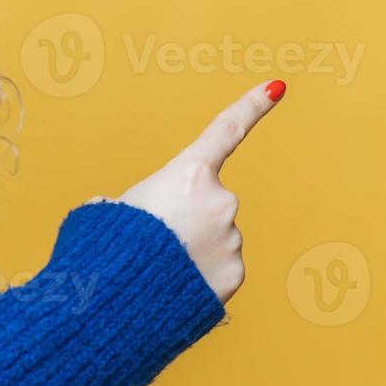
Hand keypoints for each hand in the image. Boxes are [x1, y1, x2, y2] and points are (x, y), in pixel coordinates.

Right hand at [85, 80, 285, 303]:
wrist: (119, 298)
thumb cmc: (108, 246)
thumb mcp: (111, 210)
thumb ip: (133, 202)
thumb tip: (123, 212)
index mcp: (189, 173)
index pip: (226, 130)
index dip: (252, 106)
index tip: (276, 87)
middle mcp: (221, 200)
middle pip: (207, 203)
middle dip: (186, 218)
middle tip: (152, 240)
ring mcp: (232, 239)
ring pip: (214, 238)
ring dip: (191, 249)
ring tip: (159, 267)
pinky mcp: (235, 274)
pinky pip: (219, 268)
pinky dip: (200, 275)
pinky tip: (176, 285)